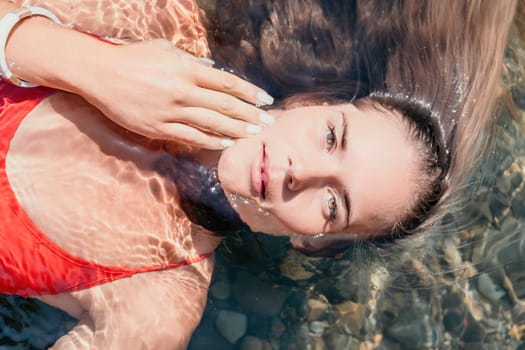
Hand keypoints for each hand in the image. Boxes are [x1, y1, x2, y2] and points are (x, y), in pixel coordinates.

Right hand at [80, 39, 274, 148]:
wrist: (100, 73)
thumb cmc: (133, 57)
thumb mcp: (165, 50)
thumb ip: (192, 61)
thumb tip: (215, 71)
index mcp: (186, 70)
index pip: (227, 83)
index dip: (249, 92)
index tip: (265, 100)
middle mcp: (182, 91)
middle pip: (225, 106)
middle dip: (250, 115)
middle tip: (268, 122)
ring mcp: (170, 112)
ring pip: (211, 124)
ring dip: (236, 130)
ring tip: (253, 135)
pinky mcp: (158, 128)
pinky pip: (190, 137)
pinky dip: (210, 141)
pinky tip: (225, 144)